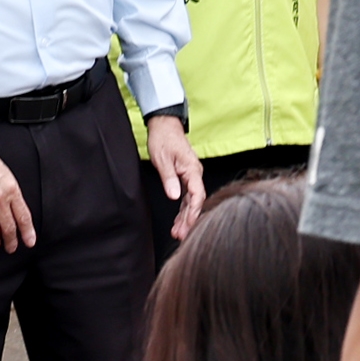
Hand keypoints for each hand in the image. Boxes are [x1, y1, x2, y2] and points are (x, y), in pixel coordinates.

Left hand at [148, 115, 205, 241]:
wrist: (165, 125)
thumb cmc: (163, 139)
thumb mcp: (162, 159)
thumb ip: (169, 178)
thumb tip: (175, 196)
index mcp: (192, 169)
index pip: (197, 195)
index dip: (194, 212)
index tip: (188, 225)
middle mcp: (195, 174)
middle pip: (196, 201)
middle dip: (189, 219)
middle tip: (181, 235)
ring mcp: (191, 176)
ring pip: (191, 201)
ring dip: (186, 217)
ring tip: (178, 233)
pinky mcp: (186, 177)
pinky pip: (187, 196)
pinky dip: (183, 209)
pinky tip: (178, 221)